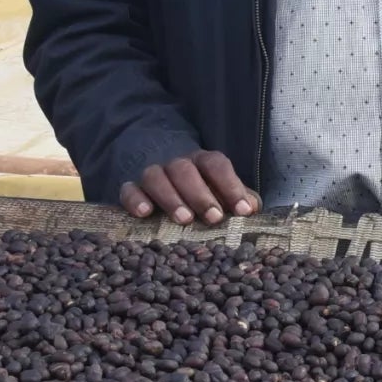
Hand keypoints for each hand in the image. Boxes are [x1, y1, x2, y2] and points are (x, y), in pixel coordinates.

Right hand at [120, 151, 258, 225]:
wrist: (160, 168)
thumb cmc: (200, 189)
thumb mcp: (222, 190)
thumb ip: (238, 198)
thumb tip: (253, 208)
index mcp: (202, 162)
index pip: (216, 164)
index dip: (231, 185)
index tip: (243, 210)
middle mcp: (177, 164)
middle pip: (185, 170)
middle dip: (200, 194)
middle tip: (214, 217)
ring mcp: (152, 173)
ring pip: (156, 176)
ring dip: (170, 197)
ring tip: (184, 219)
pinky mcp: (130, 186)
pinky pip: (128, 188)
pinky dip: (135, 198)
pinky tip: (144, 213)